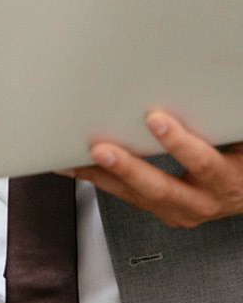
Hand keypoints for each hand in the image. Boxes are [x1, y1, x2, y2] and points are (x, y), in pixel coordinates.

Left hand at [67, 111, 242, 226]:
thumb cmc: (239, 161)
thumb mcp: (238, 136)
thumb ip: (224, 120)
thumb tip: (213, 92)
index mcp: (225, 180)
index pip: (204, 163)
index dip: (180, 144)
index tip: (156, 120)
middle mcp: (202, 201)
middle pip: (162, 188)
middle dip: (129, 169)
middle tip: (102, 149)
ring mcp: (180, 210)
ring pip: (137, 196)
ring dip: (103, 177)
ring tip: (75, 160)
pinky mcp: (161, 209)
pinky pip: (127, 196)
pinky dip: (99, 180)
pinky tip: (76, 168)